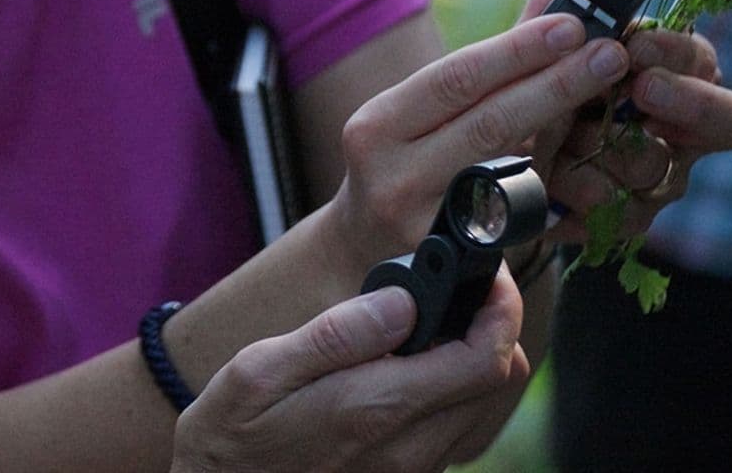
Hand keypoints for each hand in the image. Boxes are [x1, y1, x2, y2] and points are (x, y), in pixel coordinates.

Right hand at [171, 274, 528, 472]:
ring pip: (477, 407)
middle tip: (447, 294)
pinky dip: (443, 393)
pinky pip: (450, 430)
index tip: (489, 278)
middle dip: (486, 329)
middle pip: (494, 382)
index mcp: (376, 410)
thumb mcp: (259, 371)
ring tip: (413, 331)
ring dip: (464, 362)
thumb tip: (403, 301)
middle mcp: (409, 450)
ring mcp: (412, 472)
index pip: (484, 361)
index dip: (500, 311)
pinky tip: (395, 374)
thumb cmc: (231, 437)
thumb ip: (336, 335)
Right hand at [331, 0, 630, 258]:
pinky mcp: (455, 263)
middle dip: (555, 85)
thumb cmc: (406, 166)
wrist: (364, 252)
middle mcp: (391, 174)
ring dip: (565, 136)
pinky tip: (594, 167)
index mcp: (379, 125)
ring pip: (507, 174)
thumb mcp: (426, 112)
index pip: (456, 78)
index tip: (574, 25)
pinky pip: (518, 222)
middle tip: (610, 54)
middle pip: (487, 124)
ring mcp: (420, 225)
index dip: (519, 50)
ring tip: (611, 102)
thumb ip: (494, 60)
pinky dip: (558, 191)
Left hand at [544, 21, 731, 241]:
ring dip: (601, 145)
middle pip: (729, 120)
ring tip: (558, 135)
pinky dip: (574, 190)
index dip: (677, 52)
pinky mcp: (629, 220)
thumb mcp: (538, 57)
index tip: (634, 44)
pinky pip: (616, 210)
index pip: (703, 62)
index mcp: (672, 78)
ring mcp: (660, 180)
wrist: (503, 165)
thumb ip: (547, 27)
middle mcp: (682, 132)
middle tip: (642, 88)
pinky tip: (548, 178)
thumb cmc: (538, 94)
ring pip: (656, 164)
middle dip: (687, 100)